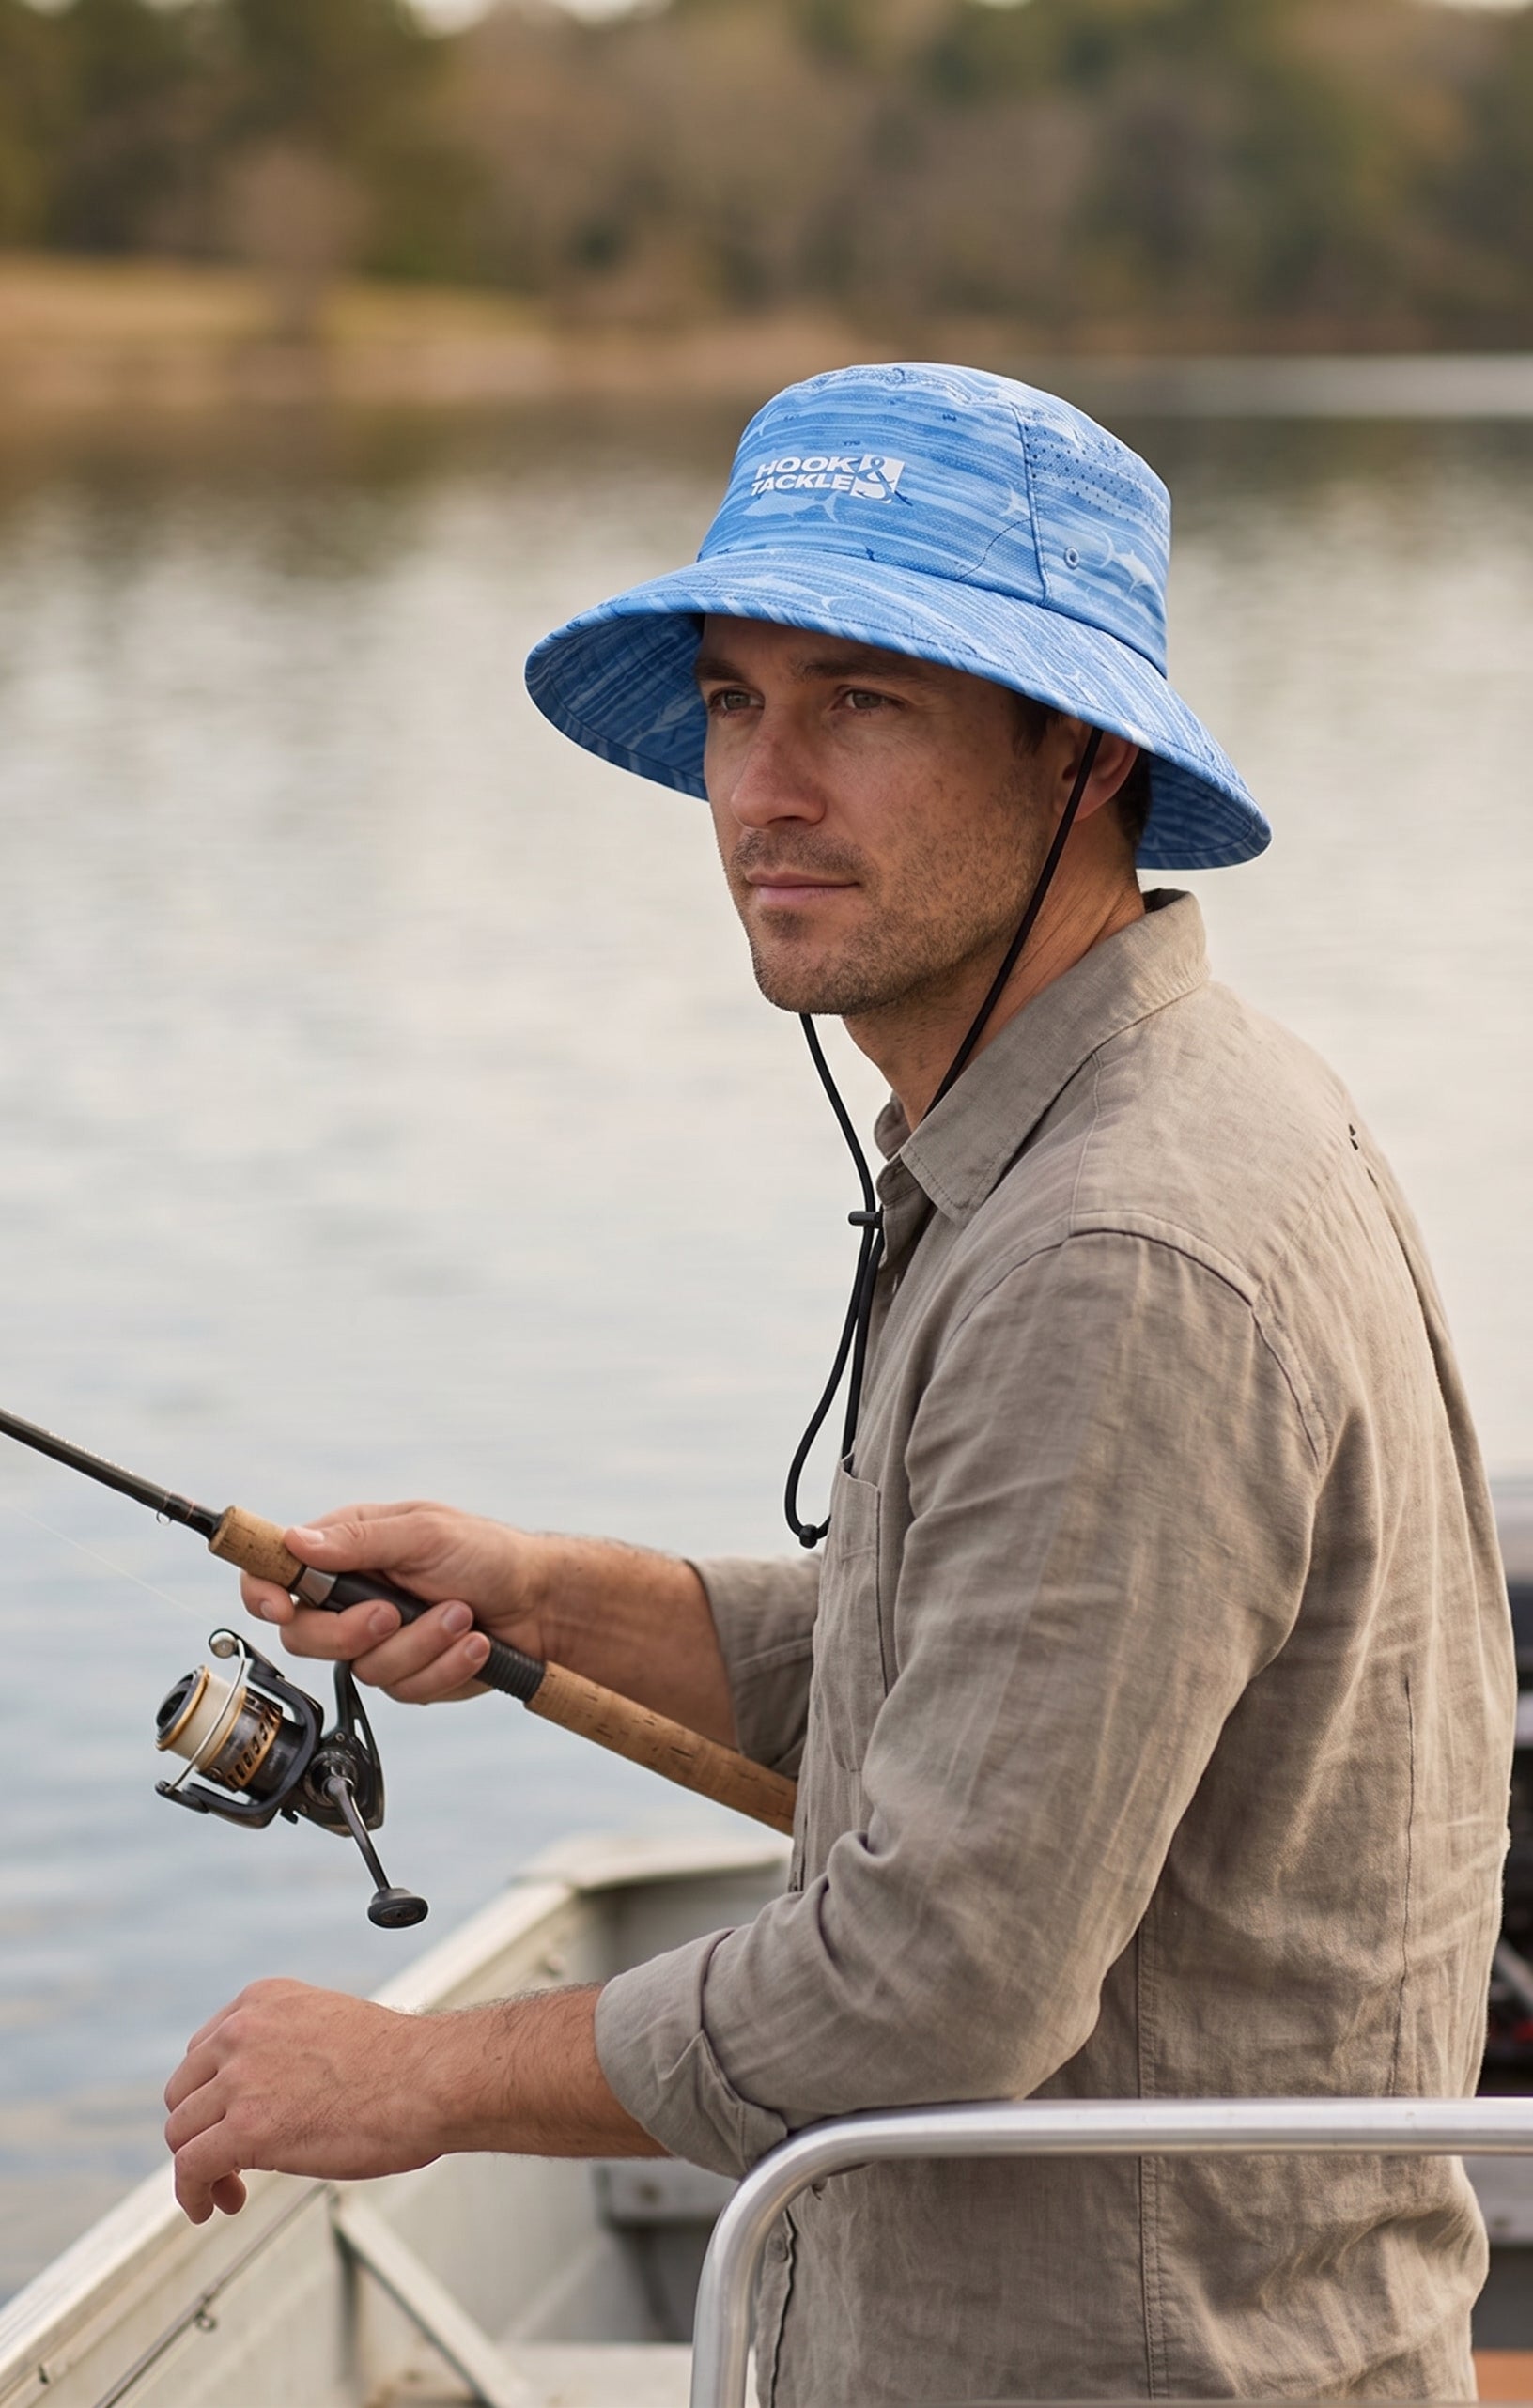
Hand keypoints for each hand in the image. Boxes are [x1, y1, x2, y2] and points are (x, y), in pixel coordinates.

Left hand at [163, 1978, 655, 2219]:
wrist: (432, 2080)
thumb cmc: (402, 2064)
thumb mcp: (328, 2027)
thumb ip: (287, 2047)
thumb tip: (273, 2093)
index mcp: (264, 1999)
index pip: (203, 2052)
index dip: (210, 2098)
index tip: (227, 2126)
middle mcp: (243, 2030)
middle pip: (184, 2094)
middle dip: (199, 2132)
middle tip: (228, 2165)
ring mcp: (242, 2077)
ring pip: (181, 2133)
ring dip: (198, 2169)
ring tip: (227, 2192)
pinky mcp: (248, 2128)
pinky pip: (191, 2167)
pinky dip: (192, 2194)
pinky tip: (210, 2208)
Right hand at [240, 1502, 551, 1704]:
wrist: (540, 1603)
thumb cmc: (487, 1553)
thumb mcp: (425, 1533)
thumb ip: (359, 1541)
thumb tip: (295, 1541)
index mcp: (347, 1548)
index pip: (276, 1571)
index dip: (264, 1593)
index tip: (281, 1607)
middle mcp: (353, 1596)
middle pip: (305, 1637)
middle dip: (352, 1632)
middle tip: (393, 1613)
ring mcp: (379, 1640)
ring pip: (362, 1669)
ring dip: (421, 1644)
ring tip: (462, 1615)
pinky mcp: (408, 1674)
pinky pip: (405, 1689)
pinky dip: (445, 1667)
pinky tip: (473, 1643)